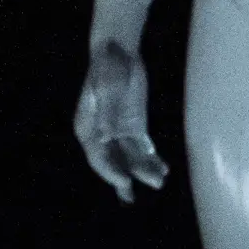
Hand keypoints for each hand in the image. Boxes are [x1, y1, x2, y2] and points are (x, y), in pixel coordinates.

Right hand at [73, 43, 167, 202]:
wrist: (118, 51)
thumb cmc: (107, 67)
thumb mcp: (106, 87)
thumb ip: (108, 112)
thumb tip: (106, 136)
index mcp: (87, 129)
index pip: (98, 157)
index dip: (110, 171)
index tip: (125, 181)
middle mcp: (102, 135)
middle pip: (114, 162)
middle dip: (126, 178)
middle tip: (133, 197)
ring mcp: (119, 131)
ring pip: (130, 157)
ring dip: (142, 170)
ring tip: (158, 182)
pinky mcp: (134, 124)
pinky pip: (142, 146)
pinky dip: (151, 158)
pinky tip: (161, 168)